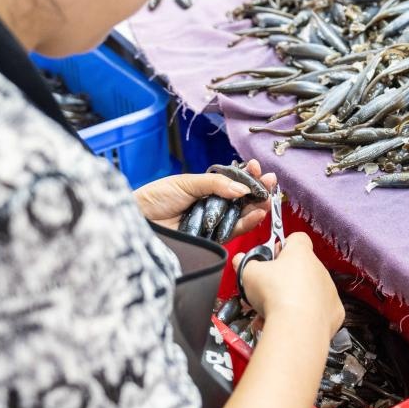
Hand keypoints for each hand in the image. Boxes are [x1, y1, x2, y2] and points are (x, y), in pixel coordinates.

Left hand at [134, 159, 276, 235]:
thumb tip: (242, 187)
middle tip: (270, 182)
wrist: (139, 220)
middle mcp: (214, 205)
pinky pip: (233, 232)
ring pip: (242, 215)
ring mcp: (213, 222)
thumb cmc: (157, 198)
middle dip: (258, 189)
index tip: (258, 168)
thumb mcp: (187, 183)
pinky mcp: (211, 239)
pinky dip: (247, 224)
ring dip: (257, 206)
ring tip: (267, 197)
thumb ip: (216, 184)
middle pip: (243, 198)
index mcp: (208, 188)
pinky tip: (257, 214)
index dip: (248, 175)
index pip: (234, 181)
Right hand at [236, 232, 343, 339]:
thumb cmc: (277, 296)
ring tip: (272, 313)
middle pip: (300, 269)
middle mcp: (319, 268)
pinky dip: (305, 316)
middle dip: (282, 279)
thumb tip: (240, 260)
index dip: (282, 246)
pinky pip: (319, 311)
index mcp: (301, 253)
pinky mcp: (334, 312)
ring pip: (308, 291)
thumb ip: (245, 263)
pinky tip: (289, 322)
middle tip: (266, 291)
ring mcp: (329, 290)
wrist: (297, 327)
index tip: (271, 257)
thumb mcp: (249, 273)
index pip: (296, 238)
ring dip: (292, 299)